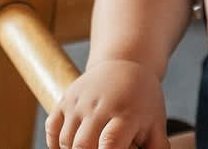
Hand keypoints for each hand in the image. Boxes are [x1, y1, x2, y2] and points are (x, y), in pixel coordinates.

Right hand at [45, 59, 168, 148]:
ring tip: (92, 146)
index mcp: (127, 114)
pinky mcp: (66, 99)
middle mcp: (100, 105)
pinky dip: (56, 144)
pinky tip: (72, 146)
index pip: (111, 141)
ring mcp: (80, 101)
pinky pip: (51, 128)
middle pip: (83, 145)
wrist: (126, 65)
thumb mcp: (155, 124)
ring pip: (66, 141)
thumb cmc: (143, 102)